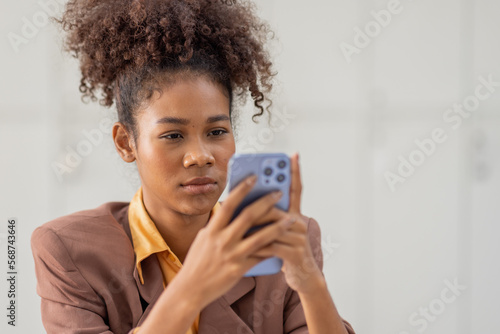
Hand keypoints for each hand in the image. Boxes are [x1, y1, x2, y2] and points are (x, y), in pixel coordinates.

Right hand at [177, 175, 292, 308]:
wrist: (190, 290)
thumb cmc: (198, 262)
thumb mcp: (204, 239)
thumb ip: (218, 226)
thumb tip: (232, 210)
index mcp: (212, 230)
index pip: (229, 204)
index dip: (242, 189)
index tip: (255, 178)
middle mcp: (222, 240)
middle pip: (248, 216)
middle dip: (266, 202)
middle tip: (279, 193)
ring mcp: (232, 255)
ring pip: (261, 237)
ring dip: (278, 226)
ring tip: (291, 219)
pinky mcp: (239, 269)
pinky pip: (260, 257)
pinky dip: (272, 249)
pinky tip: (283, 243)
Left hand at [252, 153, 323, 293]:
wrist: (304, 277)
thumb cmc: (285, 251)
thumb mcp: (278, 231)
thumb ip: (267, 217)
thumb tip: (245, 202)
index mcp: (295, 215)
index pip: (296, 189)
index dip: (295, 172)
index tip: (294, 154)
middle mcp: (299, 222)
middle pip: (275, 207)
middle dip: (257, 204)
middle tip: (242, 195)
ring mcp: (299, 238)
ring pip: (271, 226)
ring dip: (252, 227)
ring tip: (236, 227)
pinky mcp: (295, 253)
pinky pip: (271, 245)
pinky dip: (256, 246)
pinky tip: (245, 249)